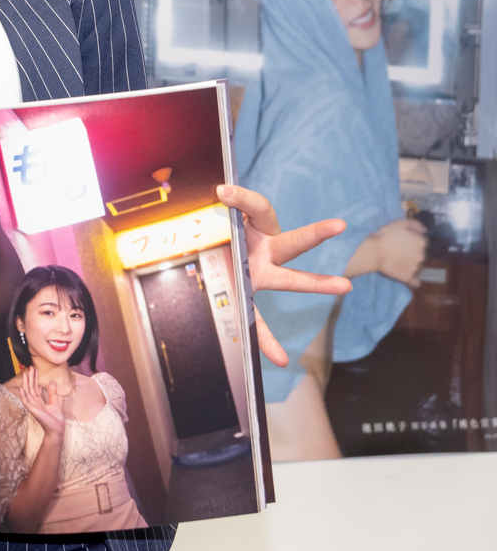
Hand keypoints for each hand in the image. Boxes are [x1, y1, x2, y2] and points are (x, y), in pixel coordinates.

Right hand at [16, 365, 66, 437]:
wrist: (57, 430)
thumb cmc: (56, 419)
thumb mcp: (55, 404)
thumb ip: (52, 394)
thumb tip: (51, 383)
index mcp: (39, 401)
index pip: (35, 387)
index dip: (34, 378)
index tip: (34, 369)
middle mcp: (35, 403)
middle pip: (31, 388)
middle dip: (30, 378)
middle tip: (30, 367)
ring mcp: (33, 406)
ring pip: (28, 393)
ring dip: (26, 383)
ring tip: (25, 374)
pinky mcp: (33, 411)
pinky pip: (27, 402)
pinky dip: (23, 395)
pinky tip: (21, 388)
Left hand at [216, 184, 351, 368]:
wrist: (205, 246)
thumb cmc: (213, 228)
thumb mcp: (212, 218)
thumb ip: (216, 211)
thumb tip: (216, 191)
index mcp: (255, 225)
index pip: (257, 208)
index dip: (242, 198)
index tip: (222, 190)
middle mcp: (265, 248)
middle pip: (293, 242)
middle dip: (315, 234)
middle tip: (339, 225)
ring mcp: (262, 270)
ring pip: (291, 279)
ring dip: (317, 283)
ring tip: (345, 286)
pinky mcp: (249, 290)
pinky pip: (259, 320)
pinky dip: (266, 340)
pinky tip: (279, 359)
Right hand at [369, 218, 427, 286]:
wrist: (372, 252)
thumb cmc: (385, 236)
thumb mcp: (400, 223)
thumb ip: (416, 225)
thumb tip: (425, 230)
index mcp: (422, 242)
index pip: (423, 242)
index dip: (412, 241)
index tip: (403, 242)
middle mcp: (422, 255)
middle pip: (421, 254)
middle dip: (412, 253)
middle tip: (399, 252)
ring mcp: (416, 268)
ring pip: (418, 267)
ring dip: (411, 265)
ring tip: (398, 263)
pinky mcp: (408, 278)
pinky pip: (415, 282)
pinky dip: (412, 280)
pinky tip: (406, 277)